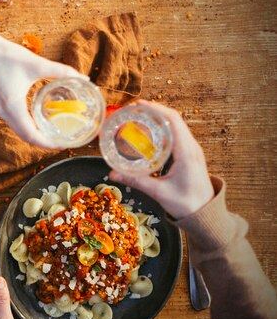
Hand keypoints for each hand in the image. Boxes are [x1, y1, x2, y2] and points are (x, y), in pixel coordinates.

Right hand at [0, 37, 88, 147]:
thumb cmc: (9, 56)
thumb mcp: (38, 64)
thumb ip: (62, 71)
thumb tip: (84, 78)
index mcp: (13, 106)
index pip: (31, 135)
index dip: (48, 143)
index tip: (64, 143)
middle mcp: (5, 113)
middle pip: (26, 137)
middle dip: (45, 142)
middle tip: (64, 140)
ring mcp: (2, 111)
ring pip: (21, 132)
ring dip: (37, 136)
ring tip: (55, 134)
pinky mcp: (2, 106)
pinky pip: (17, 124)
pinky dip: (30, 128)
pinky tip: (42, 123)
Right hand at [109, 100, 214, 218]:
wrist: (206, 214)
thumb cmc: (186, 203)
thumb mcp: (159, 192)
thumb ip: (136, 181)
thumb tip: (112, 173)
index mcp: (186, 152)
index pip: (173, 121)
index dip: (155, 109)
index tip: (138, 105)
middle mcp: (191, 146)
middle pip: (174, 119)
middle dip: (153, 110)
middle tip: (132, 110)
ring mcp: (192, 149)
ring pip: (176, 125)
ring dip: (158, 117)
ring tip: (138, 117)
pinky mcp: (190, 153)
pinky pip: (176, 133)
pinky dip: (162, 127)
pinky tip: (149, 132)